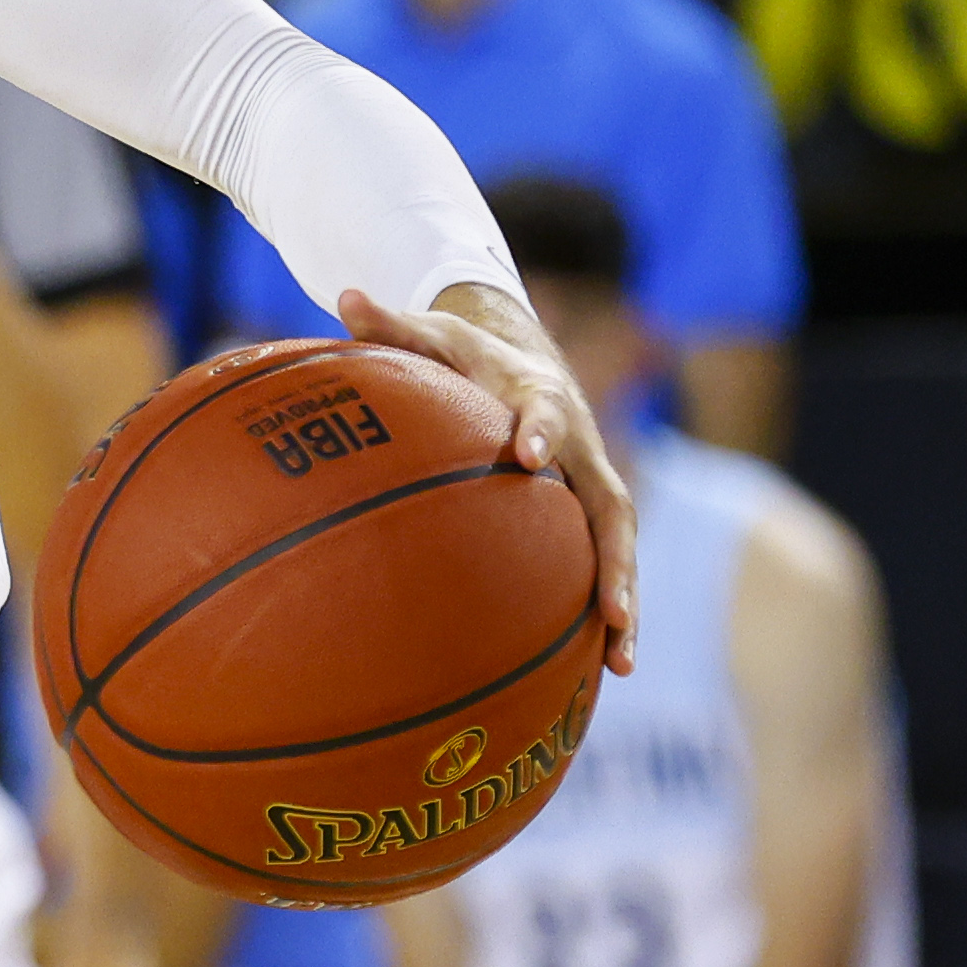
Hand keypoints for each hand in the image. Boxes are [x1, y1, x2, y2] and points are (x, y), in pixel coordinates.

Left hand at [342, 282, 637, 675]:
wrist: (523, 362)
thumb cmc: (465, 356)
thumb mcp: (429, 333)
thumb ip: (388, 322)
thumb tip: (343, 293)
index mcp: (539, 398)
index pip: (544, 412)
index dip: (542, 429)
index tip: (530, 454)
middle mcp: (579, 447)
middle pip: (610, 505)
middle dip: (614, 559)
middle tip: (612, 609)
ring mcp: (588, 486)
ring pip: (618, 548)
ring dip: (623, 603)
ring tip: (620, 665)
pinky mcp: (583, 519)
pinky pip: (600, 567)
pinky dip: (605, 615)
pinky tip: (599, 673)